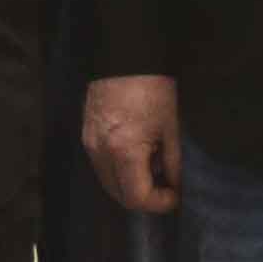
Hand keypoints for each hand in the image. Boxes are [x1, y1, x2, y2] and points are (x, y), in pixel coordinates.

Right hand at [84, 70, 185, 213]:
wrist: (124, 59)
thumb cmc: (153, 89)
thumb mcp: (170, 128)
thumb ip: (172, 164)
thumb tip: (175, 186)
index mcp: (124, 150)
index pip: (137, 197)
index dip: (159, 203)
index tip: (176, 194)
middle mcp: (100, 152)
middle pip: (119, 196)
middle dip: (145, 198)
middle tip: (166, 187)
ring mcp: (89, 144)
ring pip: (109, 183)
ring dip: (131, 185)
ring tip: (153, 168)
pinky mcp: (86, 136)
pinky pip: (102, 167)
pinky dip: (120, 171)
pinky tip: (138, 154)